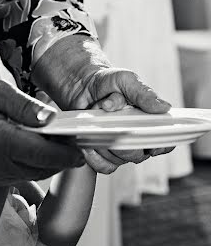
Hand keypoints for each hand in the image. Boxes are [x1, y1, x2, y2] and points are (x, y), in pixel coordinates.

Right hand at [0, 77, 84, 185]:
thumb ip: (25, 106)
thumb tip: (51, 118)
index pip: (41, 155)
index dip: (65, 156)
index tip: (79, 152)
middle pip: (37, 170)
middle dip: (57, 161)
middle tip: (68, 147)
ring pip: (24, 177)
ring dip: (40, 166)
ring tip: (48, 147)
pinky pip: (8, 178)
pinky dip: (22, 168)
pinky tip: (24, 152)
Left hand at [32, 35, 173, 173]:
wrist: (81, 85)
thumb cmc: (107, 82)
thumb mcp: (126, 80)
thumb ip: (143, 93)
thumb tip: (164, 108)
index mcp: (148, 121)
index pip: (164, 142)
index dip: (160, 146)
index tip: (150, 144)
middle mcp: (136, 137)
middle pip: (139, 155)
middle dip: (124, 141)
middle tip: (112, 123)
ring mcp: (119, 146)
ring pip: (119, 160)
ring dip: (105, 143)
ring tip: (96, 124)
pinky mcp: (102, 152)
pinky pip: (104, 165)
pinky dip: (95, 157)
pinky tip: (88, 143)